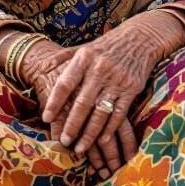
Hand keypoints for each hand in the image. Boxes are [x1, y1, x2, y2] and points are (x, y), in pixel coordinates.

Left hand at [42, 9, 184, 165]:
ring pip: (100, 112)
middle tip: (63, 141)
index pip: (66, 83)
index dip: (54, 102)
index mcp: (85, 58)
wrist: (142, 37)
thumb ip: (62, 57)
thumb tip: (42, 67)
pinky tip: (102, 140)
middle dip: (72, 125)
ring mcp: (117, 79)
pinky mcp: (132, 88)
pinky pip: (119, 113)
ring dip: (90, 133)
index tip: (46, 118)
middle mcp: (100, 69)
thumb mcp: (85, 46)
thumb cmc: (108, 45)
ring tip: (80, 148)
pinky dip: (110, 128)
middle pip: (82, 102)